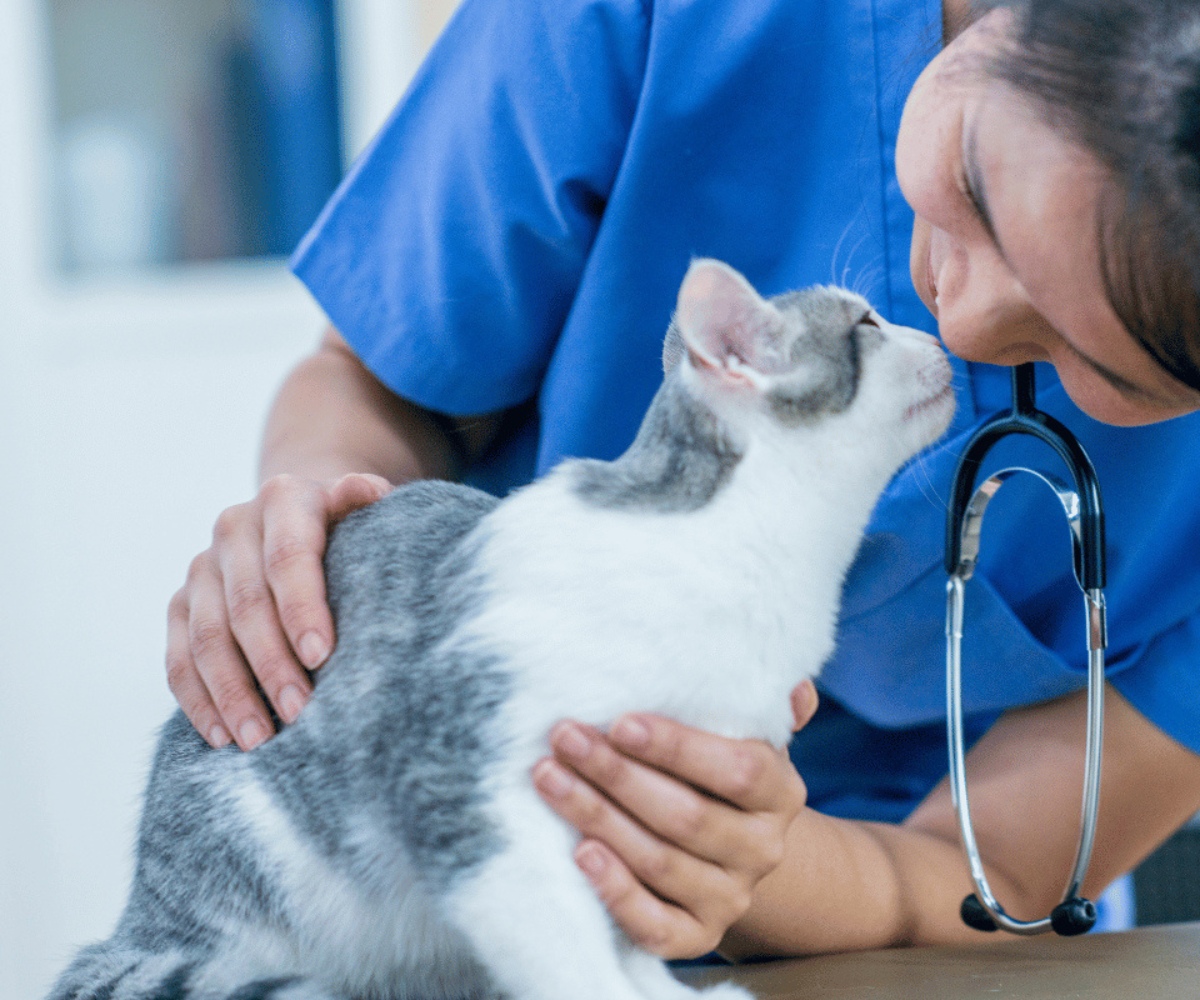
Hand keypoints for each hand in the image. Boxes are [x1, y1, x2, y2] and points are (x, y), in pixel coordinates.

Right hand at [166, 472, 391, 749]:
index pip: (288, 557)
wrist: (299, 517)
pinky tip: (222, 735)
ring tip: (259, 739)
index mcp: (285, 500)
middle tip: (300, 712)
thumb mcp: (364, 510)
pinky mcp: (180, 604)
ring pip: (206, 638)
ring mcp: (202, 568)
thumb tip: (369, 491)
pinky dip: (199, 701)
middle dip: (272, 664)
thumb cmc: (348, 528)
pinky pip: (179, 659)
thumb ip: (366, 503)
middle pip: (246, 605)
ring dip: (231, 693)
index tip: (323, 656)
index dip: (302, 607)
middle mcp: (234, 529)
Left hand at [531, 681, 817, 958]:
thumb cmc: (715, 772)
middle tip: (565, 738)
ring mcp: (731, 897)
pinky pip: (655, 924)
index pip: (737, 770)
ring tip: (549, 778)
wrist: (728, 850)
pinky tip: (580, 852)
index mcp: (779, 792)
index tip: (620, 722)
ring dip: (597, 817)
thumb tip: (795, 687)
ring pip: (660, 862)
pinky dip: (616, 891)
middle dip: (617, 774)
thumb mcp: (741, 733)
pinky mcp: (696, 935)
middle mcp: (763, 849)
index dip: (677, 748)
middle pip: (687, 816)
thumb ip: (760, 704)